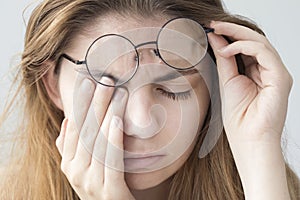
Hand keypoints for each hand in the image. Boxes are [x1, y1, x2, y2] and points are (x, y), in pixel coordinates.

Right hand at [55, 78, 134, 199]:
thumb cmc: (102, 186)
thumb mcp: (84, 168)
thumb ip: (72, 148)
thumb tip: (67, 121)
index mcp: (69, 164)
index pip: (74, 128)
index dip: (80, 103)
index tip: (88, 80)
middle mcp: (76, 173)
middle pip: (86, 131)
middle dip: (95, 103)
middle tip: (105, 79)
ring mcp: (91, 183)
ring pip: (98, 142)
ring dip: (107, 114)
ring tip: (117, 92)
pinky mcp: (110, 193)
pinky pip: (111, 162)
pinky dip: (113, 139)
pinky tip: (117, 121)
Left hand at [208, 21, 292, 145]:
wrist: (248, 140)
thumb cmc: (238, 118)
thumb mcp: (227, 81)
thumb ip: (224, 59)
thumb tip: (216, 38)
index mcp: (257, 72)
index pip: (246, 47)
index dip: (229, 35)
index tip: (211, 28)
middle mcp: (269, 70)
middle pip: (254, 41)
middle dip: (232, 30)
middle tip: (213, 24)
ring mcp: (276, 73)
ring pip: (260, 42)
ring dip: (237, 34)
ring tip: (217, 31)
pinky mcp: (280, 77)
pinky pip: (264, 53)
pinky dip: (244, 47)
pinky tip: (227, 49)